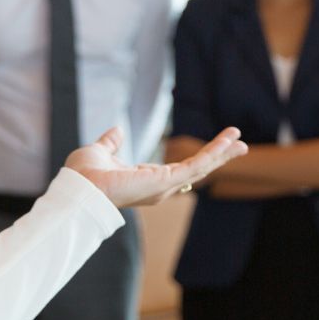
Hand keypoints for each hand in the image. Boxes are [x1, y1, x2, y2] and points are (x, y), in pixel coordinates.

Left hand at [66, 127, 246, 206]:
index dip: (197, 158)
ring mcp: (165, 186)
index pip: (179, 170)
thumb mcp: (100, 151)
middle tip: (239, 146)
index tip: (212, 150)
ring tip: (240, 141)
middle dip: (218, 156)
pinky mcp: (167, 182)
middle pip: (197, 170)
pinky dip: (214, 152)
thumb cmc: (84, 176)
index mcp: (147, 180)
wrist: (78, 189)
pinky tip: (228, 142)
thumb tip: (118, 130)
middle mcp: (160, 187)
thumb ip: (111, 142)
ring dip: (221, 152)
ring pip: (202, 167)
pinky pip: (197, 165)